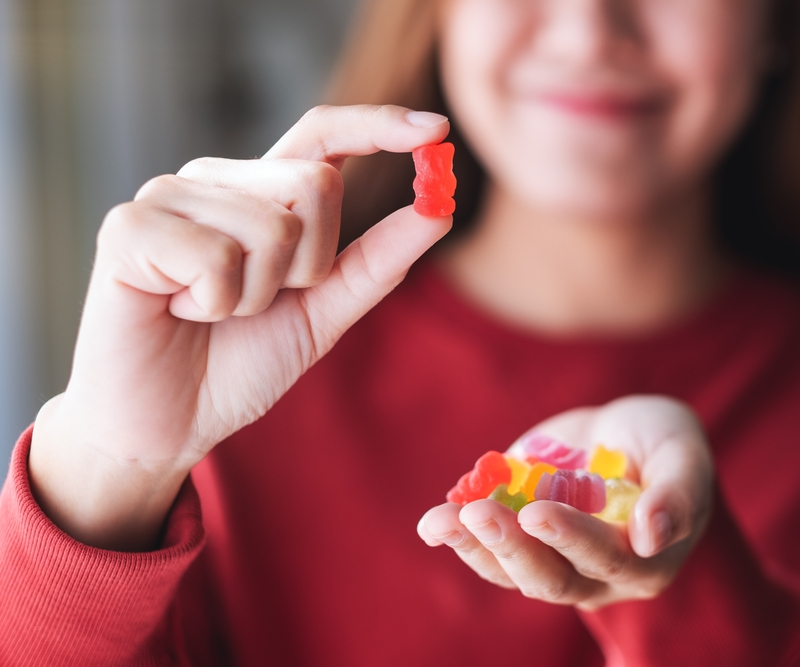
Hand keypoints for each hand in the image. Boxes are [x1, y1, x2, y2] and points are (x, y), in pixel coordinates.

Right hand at [30, 105, 452, 549]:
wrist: (167, 424)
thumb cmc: (237, 364)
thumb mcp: (323, 312)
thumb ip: (376, 261)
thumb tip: (438, 210)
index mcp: (260, 193)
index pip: (324, 135)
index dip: (380, 125)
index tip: (438, 129)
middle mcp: (216, 181)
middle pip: (315, 184)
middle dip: (309, 267)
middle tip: (258, 303)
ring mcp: (168, 196)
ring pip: (271, 227)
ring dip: (257, 296)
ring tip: (211, 312)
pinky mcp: (127, 227)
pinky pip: (217, 256)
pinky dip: (214, 304)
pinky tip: (177, 311)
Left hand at [418, 395, 713, 610]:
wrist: (625, 431)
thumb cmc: (665, 442)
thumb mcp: (684, 454)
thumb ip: (677, 494)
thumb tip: (651, 536)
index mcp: (643, 562)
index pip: (605, 559)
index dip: (571, 538)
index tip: (537, 512)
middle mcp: (595, 575)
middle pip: (550, 579)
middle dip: (512, 547)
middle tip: (480, 514)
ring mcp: (552, 559)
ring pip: (510, 571)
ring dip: (473, 547)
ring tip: (439, 522)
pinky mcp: (519, 538)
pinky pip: (487, 550)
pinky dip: (459, 535)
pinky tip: (434, 521)